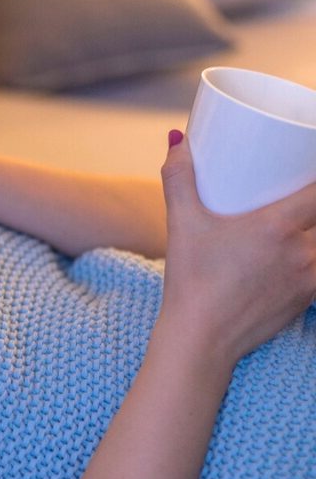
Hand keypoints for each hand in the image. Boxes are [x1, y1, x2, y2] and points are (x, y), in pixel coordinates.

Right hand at [159, 132, 315, 365]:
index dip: (314, 177)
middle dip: (311, 206)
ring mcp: (310, 281)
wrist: (201, 337)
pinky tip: (293, 257)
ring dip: (313, 235)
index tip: (305, 169)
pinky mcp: (307, 301)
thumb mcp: (181, 222)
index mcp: (277, 228)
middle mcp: (303, 254)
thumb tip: (177, 141)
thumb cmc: (192, 279)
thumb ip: (178, 178)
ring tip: (293, 228)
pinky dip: (311, 261)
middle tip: (295, 196)